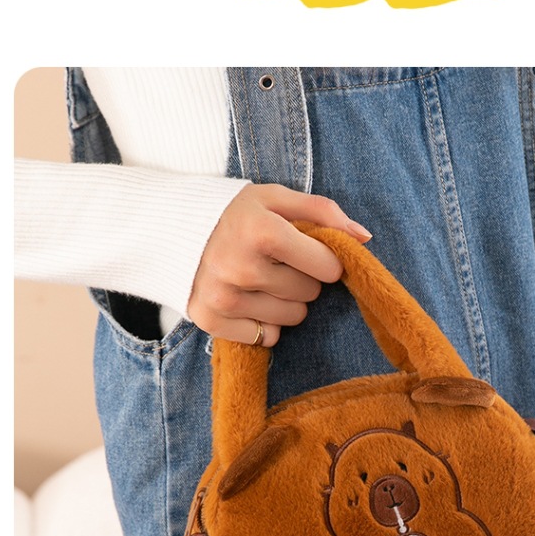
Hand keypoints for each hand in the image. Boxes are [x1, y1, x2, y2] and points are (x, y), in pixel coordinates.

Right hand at [187, 182, 371, 343]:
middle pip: (309, 293)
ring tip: (262, 280)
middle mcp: (241, 267)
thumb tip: (363, 238)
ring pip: (292, 318)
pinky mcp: (211, 320)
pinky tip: (248, 299)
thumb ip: (323, 211)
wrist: (171, 229)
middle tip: (278, 263)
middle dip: (302, 278)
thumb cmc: (235, 213)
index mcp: (262, 232)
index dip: (324, 259)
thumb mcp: (276, 198)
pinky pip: (266, 337)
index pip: (327, 267)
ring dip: (285, 302)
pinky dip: (263, 322)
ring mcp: (224, 297)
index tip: (309, 252)